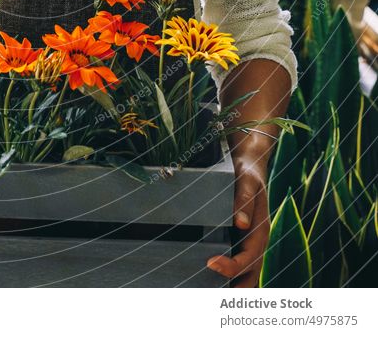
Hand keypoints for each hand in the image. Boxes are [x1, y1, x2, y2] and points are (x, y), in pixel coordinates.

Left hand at [206, 159, 269, 287]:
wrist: (248, 166)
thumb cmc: (247, 173)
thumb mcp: (247, 180)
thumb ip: (244, 200)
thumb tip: (240, 224)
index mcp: (260, 232)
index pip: (248, 259)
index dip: (231, 266)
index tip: (210, 263)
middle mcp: (255, 243)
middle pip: (250, 277)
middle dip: (234, 291)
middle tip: (209, 299)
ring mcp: (247, 245)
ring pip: (244, 276)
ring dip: (230, 289)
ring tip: (205, 298)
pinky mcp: (237, 242)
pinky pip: (234, 266)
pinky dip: (225, 279)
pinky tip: (205, 283)